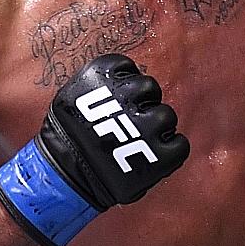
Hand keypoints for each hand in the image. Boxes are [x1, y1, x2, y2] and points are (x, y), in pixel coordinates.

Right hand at [0, 54, 190, 245]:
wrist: (64, 178)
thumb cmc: (68, 139)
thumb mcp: (73, 100)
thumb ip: (100, 86)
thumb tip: (125, 79)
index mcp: (99, 78)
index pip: (125, 67)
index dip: (124, 83)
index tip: (117, 97)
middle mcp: (125, 97)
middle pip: (150, 88)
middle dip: (142, 103)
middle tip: (130, 121)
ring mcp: (144, 126)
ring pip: (167, 115)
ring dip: (157, 127)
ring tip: (140, 140)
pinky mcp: (159, 155)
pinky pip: (180, 144)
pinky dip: (172, 149)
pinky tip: (155, 155)